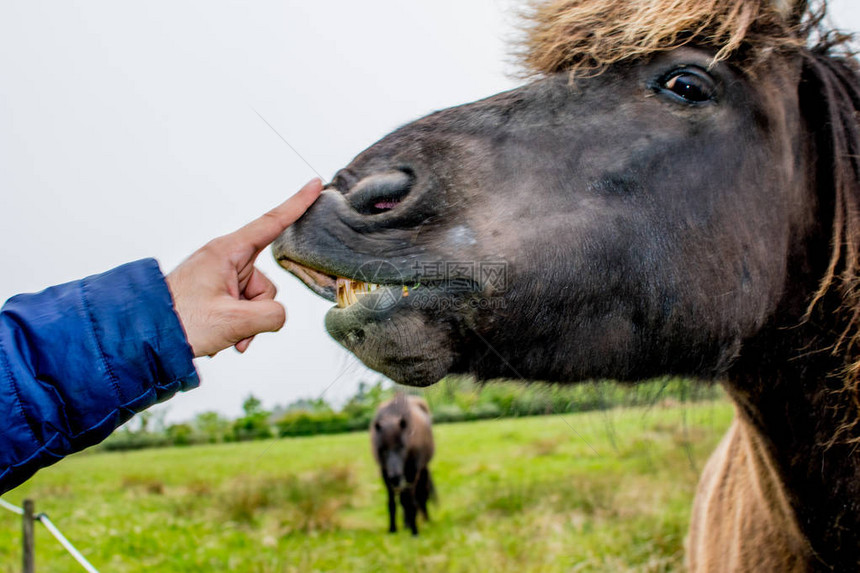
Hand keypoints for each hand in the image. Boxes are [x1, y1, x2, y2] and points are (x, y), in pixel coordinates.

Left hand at [166, 179, 322, 356]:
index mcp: (226, 252)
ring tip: (224, 334)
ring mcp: (220, 276)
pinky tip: (224, 337)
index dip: (297, 203)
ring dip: (247, 322)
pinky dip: (240, 324)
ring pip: (256, 299)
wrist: (145, 335)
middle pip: (266, 282)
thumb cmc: (180, 321)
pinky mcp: (216, 291)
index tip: (315, 185)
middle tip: (235, 326)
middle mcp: (225, 259)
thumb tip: (277, 315)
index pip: (271, 223)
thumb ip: (271, 316)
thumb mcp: (234, 322)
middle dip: (258, 310)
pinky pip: (244, 307)